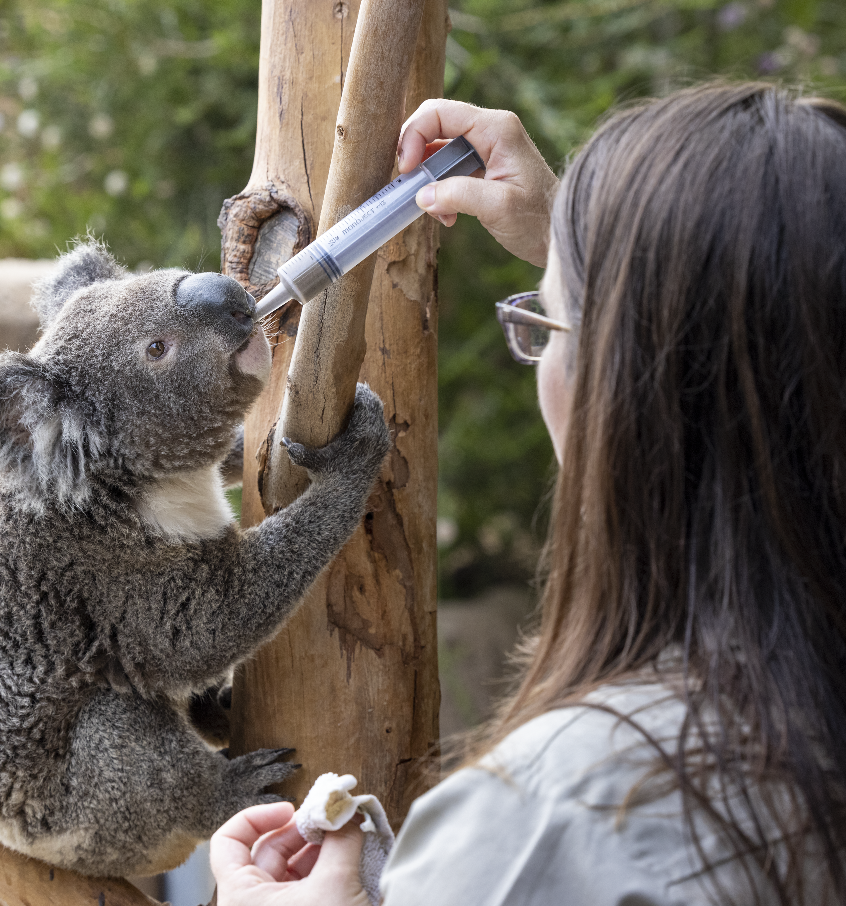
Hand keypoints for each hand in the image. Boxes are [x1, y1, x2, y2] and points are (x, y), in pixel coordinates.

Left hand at [210, 802, 369, 905]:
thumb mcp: (335, 885)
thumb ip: (341, 839)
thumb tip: (345, 807)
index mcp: (240, 897)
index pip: (228, 840)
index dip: (257, 816)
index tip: (292, 809)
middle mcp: (252, 905)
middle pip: (267, 849)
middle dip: (303, 830)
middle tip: (333, 819)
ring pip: (290, 868)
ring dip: (319, 848)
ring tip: (348, 837)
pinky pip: (306, 886)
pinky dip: (325, 868)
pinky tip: (350, 859)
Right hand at [398, 99, 559, 265]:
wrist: (557, 237)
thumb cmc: (539, 220)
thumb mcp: (499, 207)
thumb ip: (459, 196)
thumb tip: (423, 194)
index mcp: (497, 128)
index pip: (440, 113)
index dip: (414, 135)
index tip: (406, 169)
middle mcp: (490, 131)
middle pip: (435, 126)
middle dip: (416, 156)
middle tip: (409, 186)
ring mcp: (486, 149)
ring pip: (438, 151)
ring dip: (428, 180)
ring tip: (436, 211)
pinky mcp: (481, 169)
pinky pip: (447, 171)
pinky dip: (439, 192)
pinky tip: (448, 216)